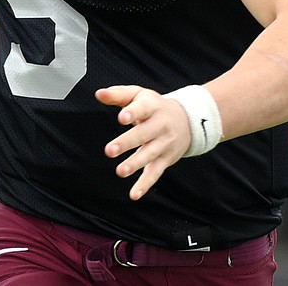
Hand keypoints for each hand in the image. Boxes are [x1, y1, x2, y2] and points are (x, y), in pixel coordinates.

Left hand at [96, 85, 190, 200]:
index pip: (142, 108)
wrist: (187, 120)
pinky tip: (134, 193)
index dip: (132, 113)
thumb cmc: (155, 107)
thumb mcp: (139, 95)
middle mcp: (160, 125)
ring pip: (149, 154)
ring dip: (135, 164)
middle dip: (127, 142)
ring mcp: (164, 143)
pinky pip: (155, 173)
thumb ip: (118, 94)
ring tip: (121, 171)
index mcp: (152, 107)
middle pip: (143, 134)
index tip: (121, 117)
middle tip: (110, 150)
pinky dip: (145, 184)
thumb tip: (99, 94)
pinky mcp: (165, 159)